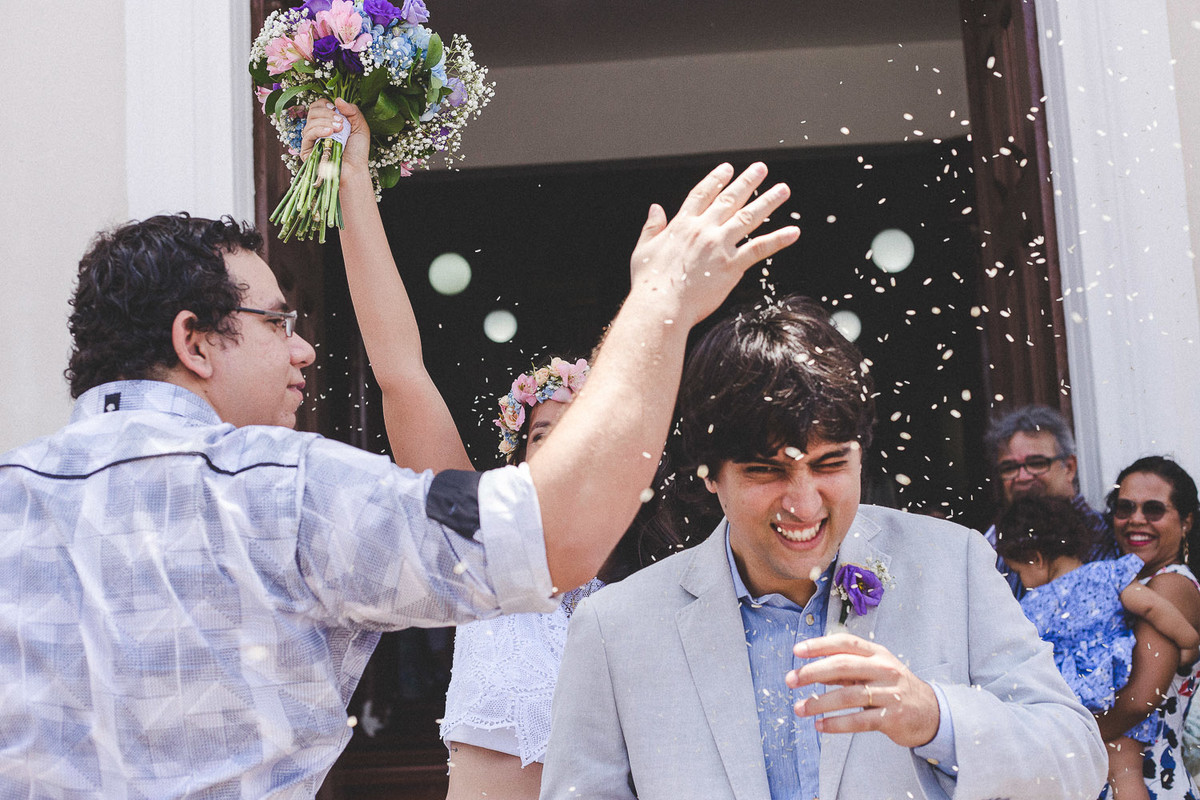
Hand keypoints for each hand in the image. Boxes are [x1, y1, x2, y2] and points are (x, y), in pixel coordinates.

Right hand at [300, 98, 369, 173]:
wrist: (355, 170)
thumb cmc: (358, 151)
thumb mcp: (360, 126)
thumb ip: (352, 111)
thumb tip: (337, 99)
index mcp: (326, 122)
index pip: (318, 106)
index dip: (326, 105)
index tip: (337, 111)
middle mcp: (316, 129)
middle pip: (313, 111)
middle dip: (327, 113)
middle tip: (341, 123)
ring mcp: (311, 140)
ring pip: (310, 121)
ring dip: (326, 122)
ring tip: (340, 129)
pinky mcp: (307, 151)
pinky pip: (307, 134)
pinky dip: (319, 130)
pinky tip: (330, 133)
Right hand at [628, 162, 798, 328]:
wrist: (661, 305)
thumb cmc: (650, 283)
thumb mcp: (643, 249)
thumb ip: (651, 227)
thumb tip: (655, 208)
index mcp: (682, 225)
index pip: (702, 194)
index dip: (716, 180)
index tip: (727, 169)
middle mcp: (703, 230)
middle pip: (729, 200)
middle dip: (747, 182)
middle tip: (761, 168)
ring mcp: (719, 246)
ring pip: (748, 218)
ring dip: (768, 201)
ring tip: (782, 190)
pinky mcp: (732, 266)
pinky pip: (759, 249)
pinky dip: (778, 240)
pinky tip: (793, 232)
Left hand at [787, 632, 940, 747]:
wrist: (931, 713)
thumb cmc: (893, 687)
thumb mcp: (873, 670)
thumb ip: (845, 669)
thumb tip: (811, 670)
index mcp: (877, 653)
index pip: (845, 642)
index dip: (819, 645)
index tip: (797, 651)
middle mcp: (884, 669)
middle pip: (843, 666)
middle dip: (812, 673)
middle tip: (791, 680)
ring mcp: (890, 693)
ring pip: (848, 695)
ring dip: (819, 703)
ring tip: (800, 709)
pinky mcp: (892, 717)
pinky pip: (859, 720)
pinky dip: (836, 723)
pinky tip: (820, 725)